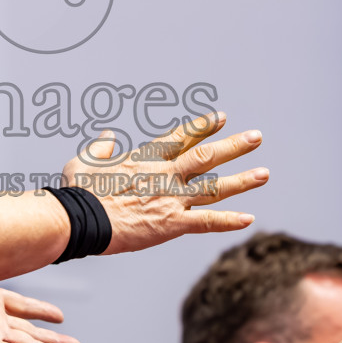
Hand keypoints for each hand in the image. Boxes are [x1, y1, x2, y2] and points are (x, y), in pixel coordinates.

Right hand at [62, 112, 267, 254]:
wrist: (80, 219)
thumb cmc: (77, 191)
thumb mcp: (83, 161)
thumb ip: (100, 148)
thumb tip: (107, 136)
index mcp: (145, 158)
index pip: (180, 138)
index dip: (202, 127)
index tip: (221, 118)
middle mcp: (164, 175)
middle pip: (205, 157)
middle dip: (233, 146)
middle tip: (256, 137)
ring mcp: (171, 198)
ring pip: (214, 187)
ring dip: (241, 180)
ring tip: (264, 173)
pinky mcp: (172, 224)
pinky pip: (207, 222)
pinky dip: (228, 220)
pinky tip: (249, 218)